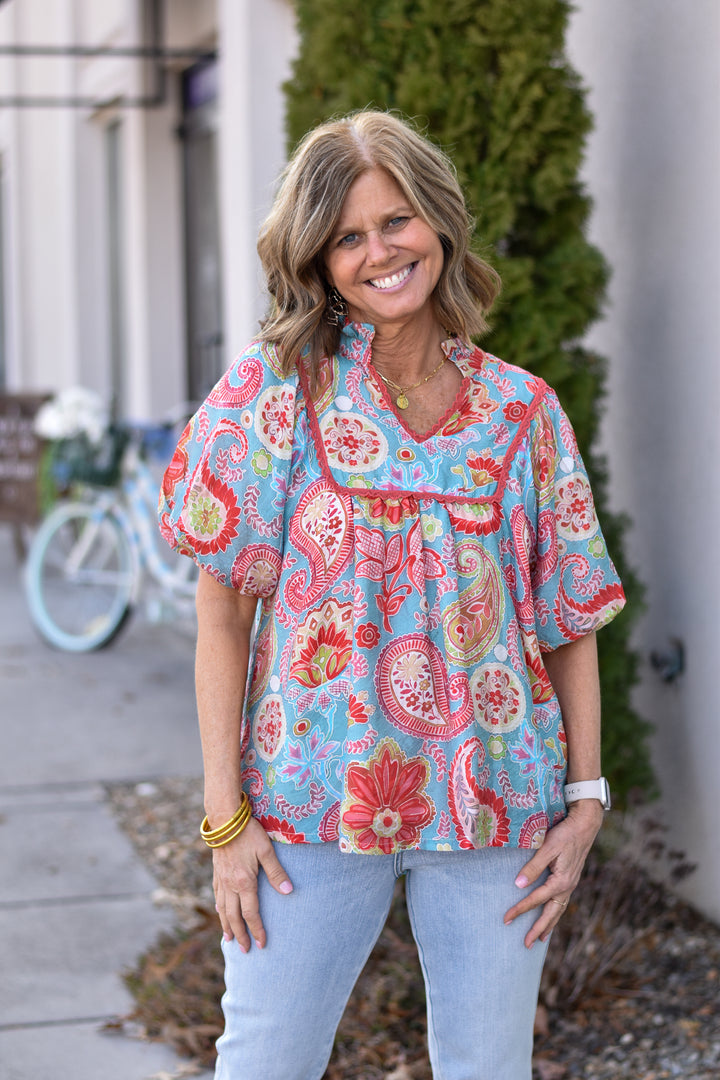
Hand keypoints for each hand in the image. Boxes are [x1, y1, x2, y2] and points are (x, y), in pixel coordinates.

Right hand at [212, 817, 292, 951]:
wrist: (224, 819)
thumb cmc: (248, 833)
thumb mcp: (266, 850)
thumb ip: (276, 872)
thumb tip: (288, 892)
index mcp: (244, 882)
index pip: (250, 913)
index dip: (256, 930)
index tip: (262, 944)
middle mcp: (230, 885)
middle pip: (234, 917)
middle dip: (240, 935)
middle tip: (245, 951)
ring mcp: (221, 879)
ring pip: (222, 909)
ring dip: (226, 925)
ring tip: (229, 939)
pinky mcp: (216, 872)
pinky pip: (217, 896)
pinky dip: (219, 908)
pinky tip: (220, 911)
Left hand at [503, 801, 602, 947]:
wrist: (585, 825)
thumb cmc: (565, 834)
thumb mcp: (548, 848)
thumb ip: (533, 866)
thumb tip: (519, 884)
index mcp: (561, 881)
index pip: (536, 900)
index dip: (520, 910)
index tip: (506, 919)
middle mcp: (567, 886)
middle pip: (551, 914)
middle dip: (538, 929)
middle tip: (525, 944)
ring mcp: (570, 883)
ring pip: (558, 910)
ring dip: (549, 924)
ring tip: (540, 938)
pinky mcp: (571, 878)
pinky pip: (562, 902)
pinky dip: (555, 912)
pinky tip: (551, 914)